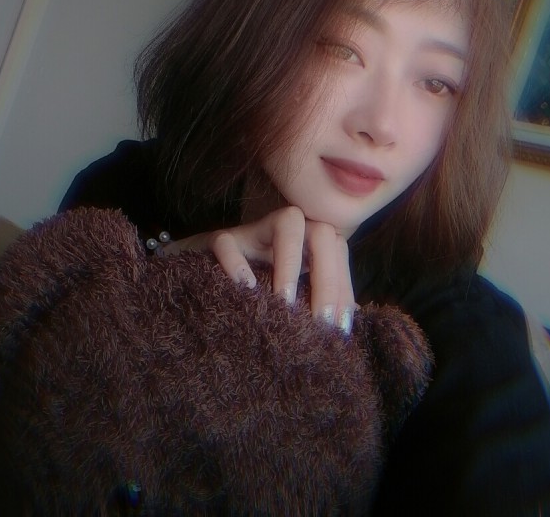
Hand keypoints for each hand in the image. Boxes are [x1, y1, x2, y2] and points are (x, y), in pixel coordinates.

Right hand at [162, 207, 355, 334]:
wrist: (194, 272)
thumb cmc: (252, 287)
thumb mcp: (286, 296)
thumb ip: (316, 301)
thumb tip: (354, 320)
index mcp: (307, 246)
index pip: (339, 255)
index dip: (344, 289)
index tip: (338, 329)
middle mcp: (287, 233)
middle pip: (324, 232)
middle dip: (328, 276)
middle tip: (319, 321)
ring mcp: (254, 233)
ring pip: (288, 221)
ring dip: (292, 261)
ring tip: (284, 302)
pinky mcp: (219, 239)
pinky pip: (229, 240)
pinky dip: (237, 263)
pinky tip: (244, 289)